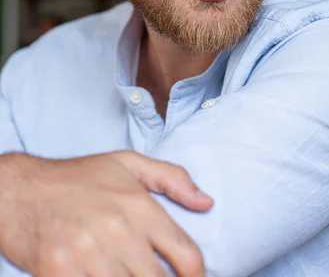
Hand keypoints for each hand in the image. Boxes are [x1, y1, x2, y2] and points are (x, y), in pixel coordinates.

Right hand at [0, 151, 212, 276]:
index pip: (187, 256)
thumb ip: (172, 178)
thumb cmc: (77, 178)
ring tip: (130, 275)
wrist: (21, 189)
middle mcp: (118, 232)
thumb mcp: (126, 163)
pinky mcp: (59, 274)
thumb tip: (207, 202)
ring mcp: (88, 257)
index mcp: (139, 206)